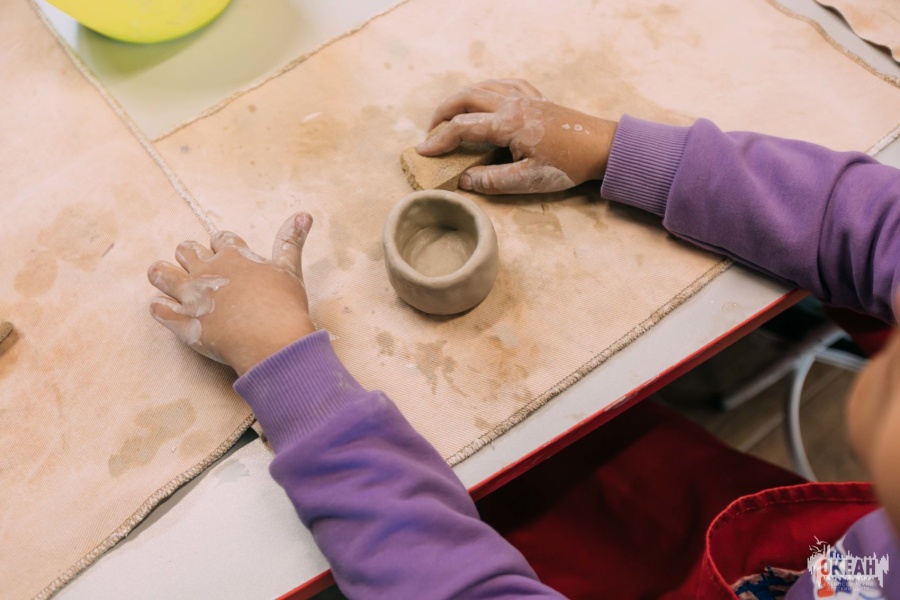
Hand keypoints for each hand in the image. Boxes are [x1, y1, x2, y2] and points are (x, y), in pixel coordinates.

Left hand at [148, 212, 315, 375]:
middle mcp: (207, 271)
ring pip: (161, 274)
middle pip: (186, 250)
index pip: (220, 239)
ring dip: (163, 274)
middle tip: (199, 269)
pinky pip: (158, 308)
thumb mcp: (290, 270)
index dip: (221, 244)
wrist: (272, 342)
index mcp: (233, 256)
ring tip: (169, 279)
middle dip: (189, 255)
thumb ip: (291, 242)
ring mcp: (192, 296)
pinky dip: (160, 306)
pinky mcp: (183, 322)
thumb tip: (304, 214)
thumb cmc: (284, 306)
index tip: (224, 251)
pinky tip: (166, 307)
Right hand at [416, 79, 617, 193]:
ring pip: (482, 87)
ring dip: (460, 99)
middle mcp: (512, 104)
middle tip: (430, 132)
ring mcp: (524, 97)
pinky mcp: (536, 97)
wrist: (601, 146)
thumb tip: (463, 180)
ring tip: (449, 117)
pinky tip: (484, 98)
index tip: (422, 153)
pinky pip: (504, 84)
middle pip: (465, 98)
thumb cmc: (567, 165)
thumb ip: (492, 181)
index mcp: (508, 124)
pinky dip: (486, 89)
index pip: (462, 128)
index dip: (438, 141)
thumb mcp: (527, 181)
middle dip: (442, 113)